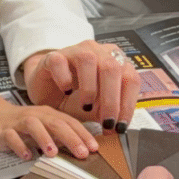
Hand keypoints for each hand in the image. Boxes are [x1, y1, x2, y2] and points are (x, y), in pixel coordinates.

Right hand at [0, 101, 101, 161]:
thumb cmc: (22, 126)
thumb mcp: (43, 128)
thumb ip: (60, 136)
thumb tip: (82, 148)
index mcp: (48, 115)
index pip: (69, 122)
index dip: (82, 134)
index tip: (94, 148)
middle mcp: (35, 116)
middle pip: (55, 123)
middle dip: (70, 138)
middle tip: (81, 153)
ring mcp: (18, 123)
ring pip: (33, 126)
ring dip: (44, 138)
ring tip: (53, 154)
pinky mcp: (3, 131)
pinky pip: (11, 137)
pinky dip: (19, 146)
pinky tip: (26, 156)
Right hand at [22, 40, 139, 129]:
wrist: (48, 90)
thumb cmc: (75, 98)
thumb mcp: (97, 109)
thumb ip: (109, 114)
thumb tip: (119, 127)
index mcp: (114, 62)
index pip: (130, 78)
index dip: (128, 104)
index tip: (120, 126)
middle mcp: (98, 51)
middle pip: (112, 68)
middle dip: (111, 99)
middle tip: (105, 122)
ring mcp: (75, 51)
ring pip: (88, 59)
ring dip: (90, 87)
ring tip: (85, 106)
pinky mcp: (53, 56)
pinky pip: (60, 61)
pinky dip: (64, 78)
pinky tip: (66, 91)